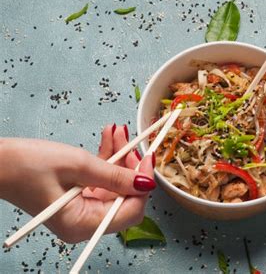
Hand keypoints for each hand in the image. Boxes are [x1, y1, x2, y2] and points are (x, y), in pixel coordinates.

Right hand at [0, 124, 155, 242]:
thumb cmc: (26, 165)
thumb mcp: (77, 166)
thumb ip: (115, 175)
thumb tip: (146, 183)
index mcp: (82, 224)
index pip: (131, 211)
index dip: (143, 185)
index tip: (148, 157)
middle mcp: (84, 223)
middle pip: (124, 197)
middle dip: (131, 166)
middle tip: (131, 142)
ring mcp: (81, 210)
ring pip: (114, 185)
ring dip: (119, 158)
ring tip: (118, 132)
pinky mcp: (77, 198)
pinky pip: (101, 180)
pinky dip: (106, 160)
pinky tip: (109, 138)